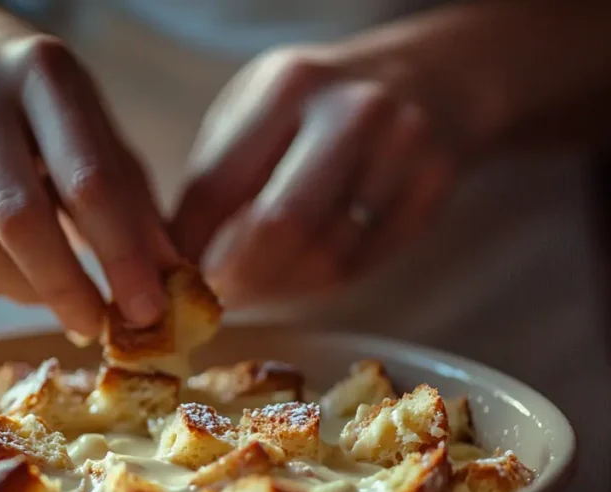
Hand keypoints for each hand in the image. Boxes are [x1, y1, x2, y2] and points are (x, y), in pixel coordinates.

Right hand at [0, 4, 176, 336]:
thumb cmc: (45, 106)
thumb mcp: (101, 132)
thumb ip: (134, 202)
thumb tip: (173, 280)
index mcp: (47, 74)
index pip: (89, 181)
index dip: (122, 256)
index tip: (148, 310)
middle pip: (20, 218)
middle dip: (67, 287)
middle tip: (98, 327)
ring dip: (27, 291)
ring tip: (63, 301)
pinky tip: (17, 280)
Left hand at [170, 43, 466, 307]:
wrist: (437, 74)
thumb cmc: (325, 101)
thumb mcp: (263, 107)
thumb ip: (220, 174)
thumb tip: (175, 255)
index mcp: (289, 83)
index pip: (218, 186)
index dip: (188, 247)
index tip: (172, 276)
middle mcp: (352, 111)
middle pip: (279, 227)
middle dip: (237, 278)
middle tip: (217, 298)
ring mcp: (403, 149)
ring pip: (326, 257)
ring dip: (278, 288)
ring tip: (256, 286)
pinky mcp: (434, 188)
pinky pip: (364, 265)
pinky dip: (321, 283)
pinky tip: (300, 274)